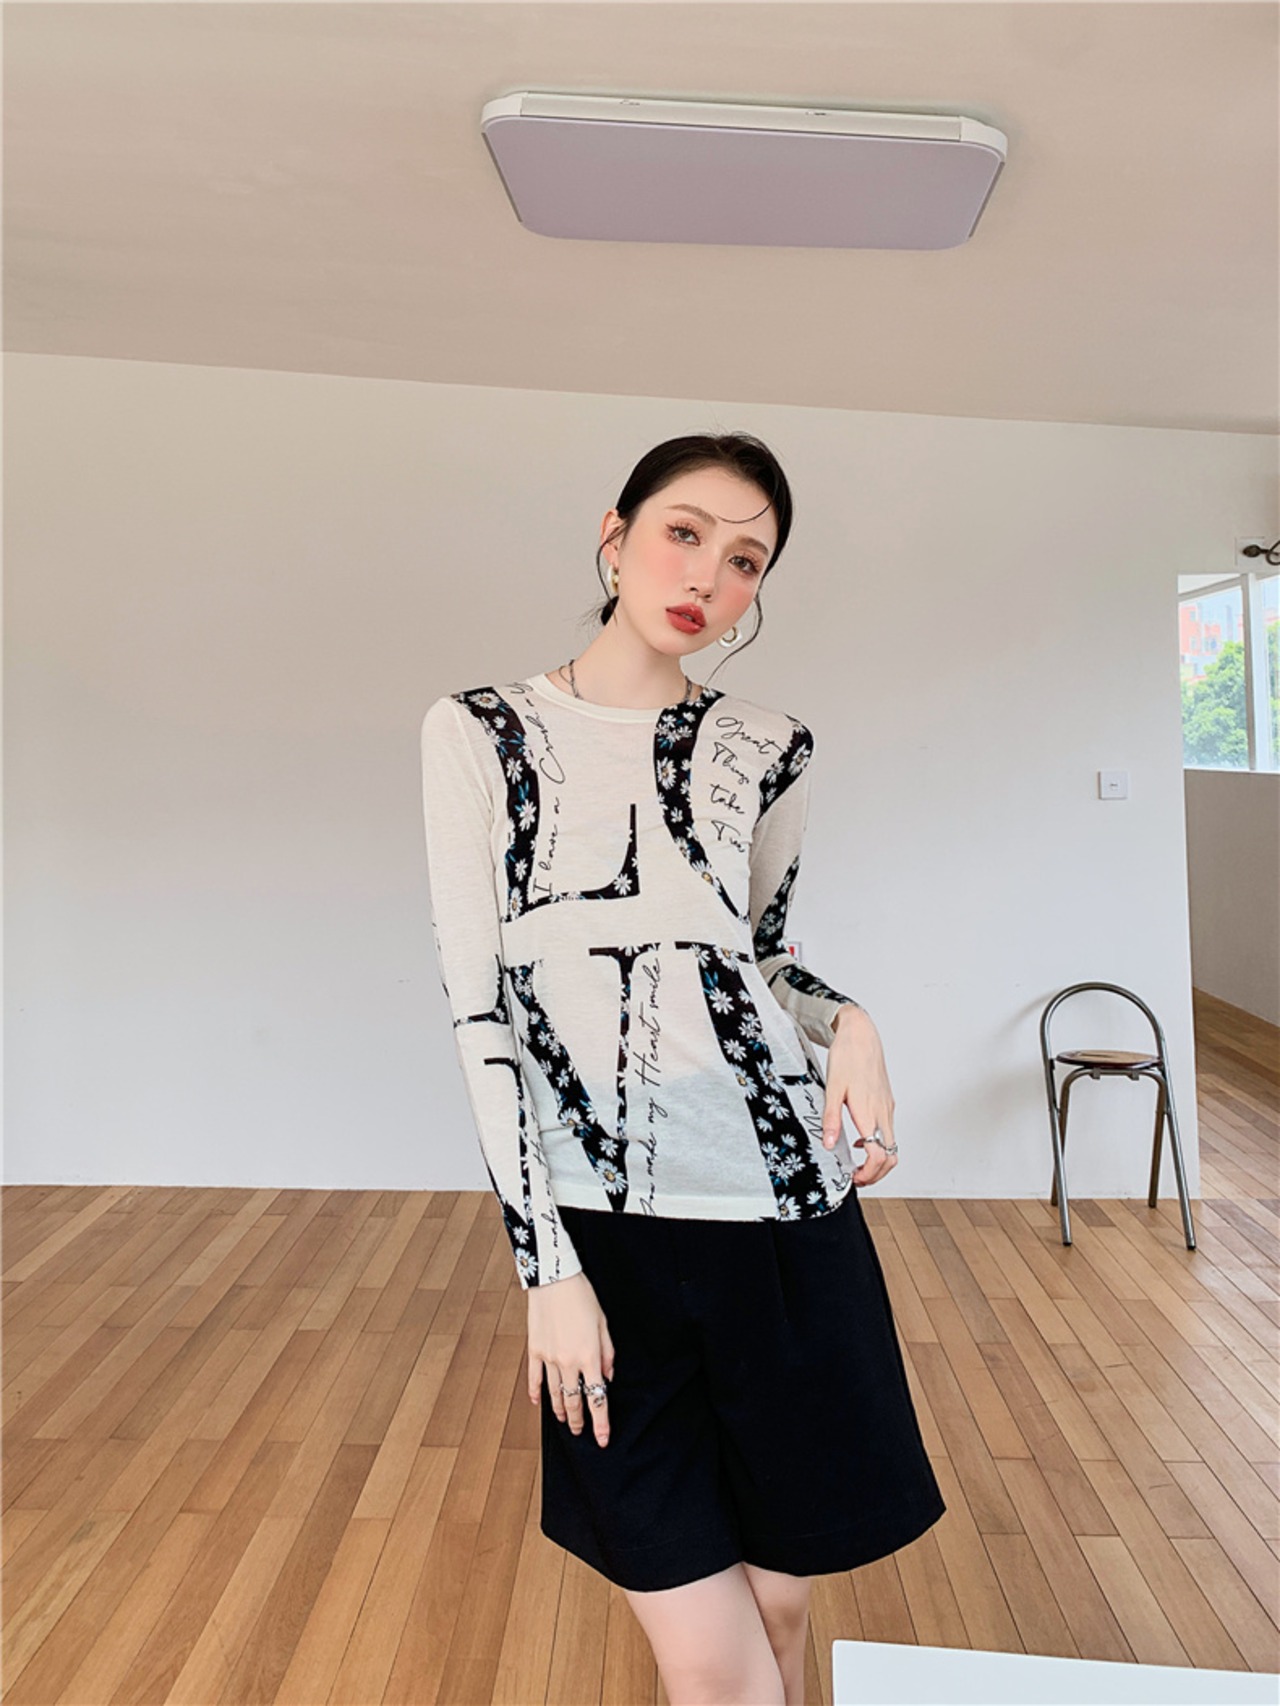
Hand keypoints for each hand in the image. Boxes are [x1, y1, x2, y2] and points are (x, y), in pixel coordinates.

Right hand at [527, 1271, 614, 1448]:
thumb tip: (609, 1376)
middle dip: (579, 1422)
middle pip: (574, 1402)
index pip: (597, 1399)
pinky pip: (535, 1378)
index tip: (603, 1439)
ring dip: (561, 1412)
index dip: (601, 1422)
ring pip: (554, 1395)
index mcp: (589, 1357)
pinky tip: (538, 1403)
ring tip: (565, 1421)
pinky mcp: (534, 1350)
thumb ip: (608, 1353)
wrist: (554, 1279)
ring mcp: (549, 1358)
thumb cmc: (582, 1297)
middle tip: (581, 1432)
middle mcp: (568, 1363)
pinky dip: (537, 1393)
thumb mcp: (603, 1324)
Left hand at [822, 1006, 897, 1186]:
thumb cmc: (847, 1057)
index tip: (855, 1178)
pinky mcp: (887, 1101)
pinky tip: (859, 1138)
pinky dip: (878, 1143)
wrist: (861, 1034)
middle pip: (891, 1156)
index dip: (869, 1173)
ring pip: (892, 1144)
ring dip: (879, 1160)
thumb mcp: (832, 1088)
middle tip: (858, 1178)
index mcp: (869, 1112)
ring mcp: (887, 1107)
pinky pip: (888, 1130)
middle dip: (877, 1174)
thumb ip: (830, 1119)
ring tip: (858, 1164)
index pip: (879, 1155)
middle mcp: (883, 1112)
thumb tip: (828, 1144)